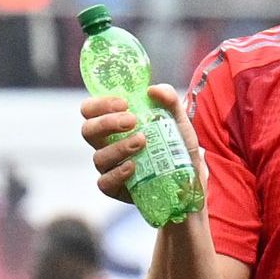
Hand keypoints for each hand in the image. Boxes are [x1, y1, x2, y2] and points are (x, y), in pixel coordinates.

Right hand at [81, 86, 183, 207]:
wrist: (191, 175)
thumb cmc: (176, 144)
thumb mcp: (178, 119)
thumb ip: (169, 100)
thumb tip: (153, 90)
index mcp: (113, 124)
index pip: (90, 110)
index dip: (100, 104)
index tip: (124, 103)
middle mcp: (106, 144)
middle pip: (88, 131)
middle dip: (107, 123)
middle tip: (132, 120)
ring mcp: (110, 167)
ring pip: (99, 157)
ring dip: (119, 147)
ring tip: (142, 142)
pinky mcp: (116, 188)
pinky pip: (105, 182)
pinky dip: (117, 173)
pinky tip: (133, 166)